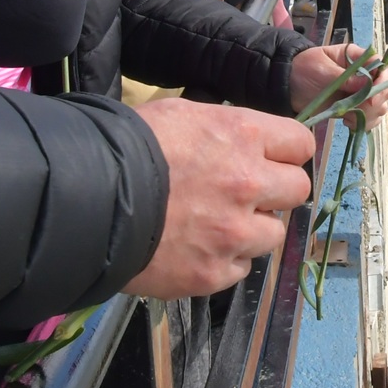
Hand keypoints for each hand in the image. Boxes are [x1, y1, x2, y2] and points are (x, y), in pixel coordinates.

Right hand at [123, 100, 315, 297]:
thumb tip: (243, 141)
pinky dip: (225, 260)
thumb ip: (224, 131)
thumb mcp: (180, 115)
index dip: (287, 152)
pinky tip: (199, 248)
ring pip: (273, 234)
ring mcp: (234, 233)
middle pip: (297, 190)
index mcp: (244, 136)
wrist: (87, 200)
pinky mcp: (214, 272)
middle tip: (248, 193)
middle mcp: (250, 184)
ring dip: (252, 229)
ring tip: (218, 225)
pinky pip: (242, 267)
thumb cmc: (128, 147)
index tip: (274, 159)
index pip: (301, 144)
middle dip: (276, 190)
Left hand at [290, 44, 387, 125]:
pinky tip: (347, 123)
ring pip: (379, 107)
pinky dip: (363, 124)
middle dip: (375, 102)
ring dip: (369, 115)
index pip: (382, 67)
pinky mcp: (353, 108)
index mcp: (357, 58)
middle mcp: (363, 76)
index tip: (373, 96)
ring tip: (349, 117)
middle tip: (359, 108)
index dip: (383, 81)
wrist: (289, 86)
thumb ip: (345, 77)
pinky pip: (369, 119)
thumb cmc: (304, 68)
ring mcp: (360, 93)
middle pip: (385, 90)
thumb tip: (367, 84)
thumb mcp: (322, 68)